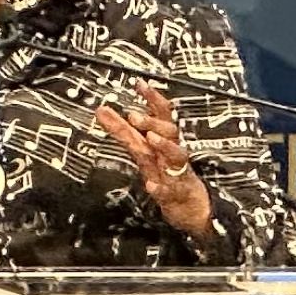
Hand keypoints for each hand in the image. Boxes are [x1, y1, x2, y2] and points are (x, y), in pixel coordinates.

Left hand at [95, 86, 220, 241]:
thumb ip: (123, 131)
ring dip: (164, 146)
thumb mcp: (144, 151)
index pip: (162, 114)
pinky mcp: (178, 196)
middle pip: (168, 131)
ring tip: (151, 138)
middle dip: (153, 121)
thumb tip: (102, 110)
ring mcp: (177, 174)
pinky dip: (161, 188)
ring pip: (176, 155)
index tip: (139, 83)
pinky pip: (171, 191)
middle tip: (134, 114)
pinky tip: (152, 186)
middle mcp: (172, 154)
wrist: (193, 210)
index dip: (151, 98)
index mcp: (166, 141)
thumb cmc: (168, 176)